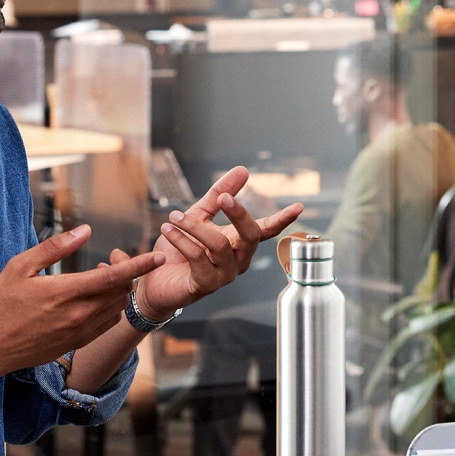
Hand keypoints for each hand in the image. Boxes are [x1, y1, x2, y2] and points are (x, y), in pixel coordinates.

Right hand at [0, 226, 165, 373]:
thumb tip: (85, 231)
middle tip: (113, 261)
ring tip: (101, 279)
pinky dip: (111, 308)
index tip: (158, 257)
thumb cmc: (1, 305)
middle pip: (121, 291)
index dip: (139, 265)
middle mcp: (80, 315)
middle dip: (126, 274)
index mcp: (67, 293)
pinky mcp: (78, 343)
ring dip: (119, 291)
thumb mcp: (20, 267)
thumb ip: (55, 247)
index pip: (114, 276)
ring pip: (117, 308)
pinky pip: (108, 323)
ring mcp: (81, 332)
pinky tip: (97, 299)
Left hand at [136, 166, 302, 320]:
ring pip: (219, 245)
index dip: (282, 219)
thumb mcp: (199, 215)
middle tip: (222, 197)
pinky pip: (198, 258)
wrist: (155, 279)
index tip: (299, 206)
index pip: (266, 230)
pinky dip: (181, 240)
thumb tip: (243, 170)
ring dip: (194, 226)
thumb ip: (220, 194)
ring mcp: (224, 275)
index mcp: (239, 243)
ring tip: (173, 216)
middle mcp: (238, 260)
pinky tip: (167, 230)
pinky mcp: (206, 285)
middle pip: (250, 235)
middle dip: (239, 213)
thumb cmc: (179, 249)